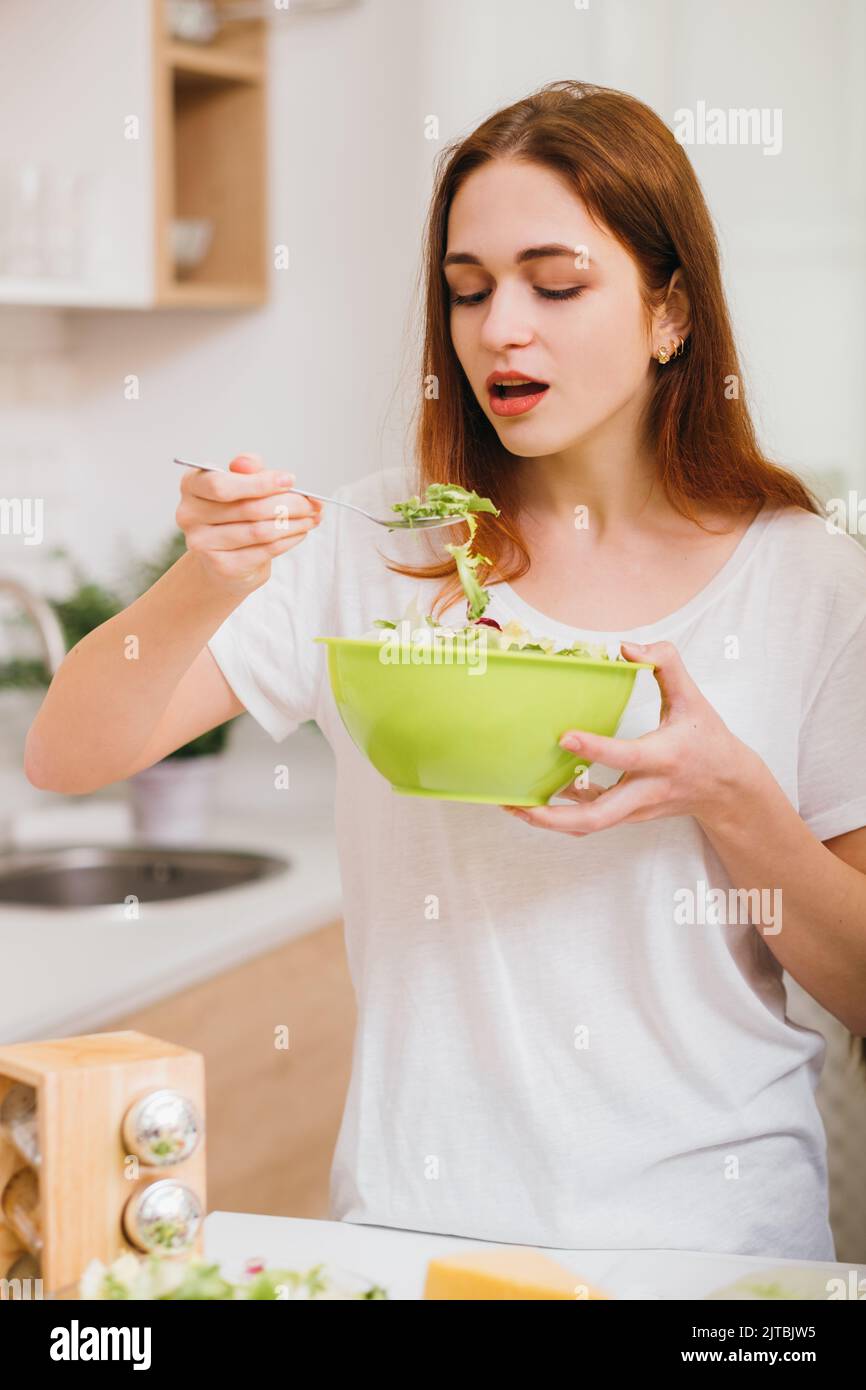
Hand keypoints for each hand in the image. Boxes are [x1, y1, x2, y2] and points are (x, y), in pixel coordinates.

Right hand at [176, 453, 322, 595]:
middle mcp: (189, 515)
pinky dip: (289, 540)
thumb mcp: (242, 486)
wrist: (223, 559)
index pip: (222, 485)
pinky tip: (300, 532)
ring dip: (294, 523)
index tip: (290, 480)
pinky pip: (265, 550)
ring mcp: (202, 544)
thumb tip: (249, 462)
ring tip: (312, 517)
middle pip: (248, 508)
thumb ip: (248, 471)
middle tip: (313, 503)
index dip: (259, 483)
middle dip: (288, 504)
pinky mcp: (222, 567)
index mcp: (192, 486)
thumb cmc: (235, 514)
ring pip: (260, 531)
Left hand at [500, 639, 760, 836]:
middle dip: (554, 817)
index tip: (563, 736)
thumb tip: (627, 647)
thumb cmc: (707, 741)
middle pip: (598, 818)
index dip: (594, 749)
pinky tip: (537, 794)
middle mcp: (646, 791)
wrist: (727, 789)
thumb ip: (667, 665)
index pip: (626, 758)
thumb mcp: (694, 699)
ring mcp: (635, 809)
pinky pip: (590, 818)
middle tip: (516, 804)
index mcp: (663, 758)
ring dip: (549, 820)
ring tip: (511, 804)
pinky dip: (562, 811)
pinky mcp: (627, 815)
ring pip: (589, 825)